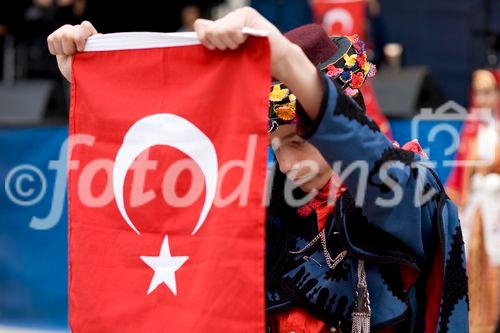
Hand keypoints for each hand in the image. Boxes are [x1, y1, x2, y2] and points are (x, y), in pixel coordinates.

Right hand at [47, 21, 97, 80]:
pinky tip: (63, 54)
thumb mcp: (95, 58)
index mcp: (91, 33)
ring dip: (63, 50)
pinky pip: (51, 39)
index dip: (79, 39)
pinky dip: (56, 50)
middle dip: (69, 48)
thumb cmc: (90, 67)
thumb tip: (99, 37)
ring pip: (57, 36)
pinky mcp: (56, 36)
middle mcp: (79, 29)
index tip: (80, 50)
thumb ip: (97, 46)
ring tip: (70, 55)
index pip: (84, 26)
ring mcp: (67, 32)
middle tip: (75, 55)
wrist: (78, 75)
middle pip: (67, 34)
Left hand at [194, 7, 322, 120]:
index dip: (205, 40)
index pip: (200, 26)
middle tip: (234, 47)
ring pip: (220, 30)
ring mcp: (239, 14)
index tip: (216, 48)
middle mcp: (230, 15)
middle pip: (210, 30)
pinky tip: (247, 39)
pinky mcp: (248, 15)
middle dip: (220, 44)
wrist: (277, 59)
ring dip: (231, 42)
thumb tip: (200, 38)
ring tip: (242, 44)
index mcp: (223, 24)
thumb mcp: (230, 53)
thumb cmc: (253, 60)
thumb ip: (216, 43)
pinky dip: (238, 39)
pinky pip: (232, 29)